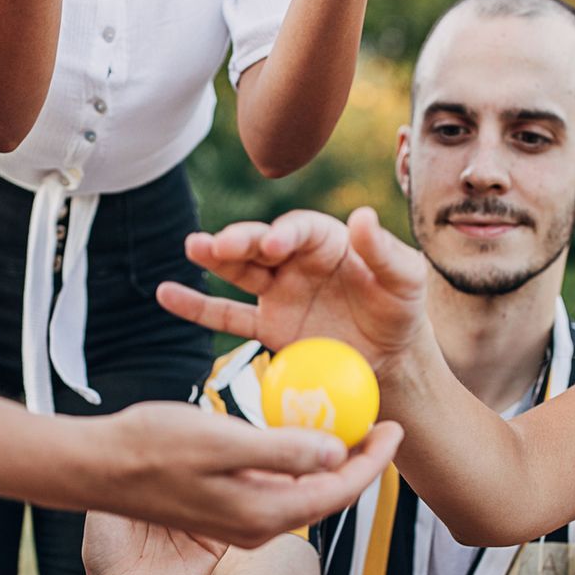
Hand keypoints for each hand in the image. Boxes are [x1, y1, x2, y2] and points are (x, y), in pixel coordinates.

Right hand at [95, 403, 402, 548]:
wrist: (97, 468)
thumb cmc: (151, 447)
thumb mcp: (222, 441)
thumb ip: (281, 451)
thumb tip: (336, 453)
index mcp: (263, 514)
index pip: (338, 491)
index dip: (372, 460)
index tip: (394, 425)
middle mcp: (258, 527)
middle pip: (327, 496)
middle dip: (360, 463)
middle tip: (380, 422)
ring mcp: (240, 523)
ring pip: (303, 494)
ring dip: (329, 464)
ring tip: (350, 427)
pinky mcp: (224, 511)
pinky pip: (277, 490)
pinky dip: (297, 465)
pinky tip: (299, 437)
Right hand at [157, 208, 430, 377]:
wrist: (390, 358)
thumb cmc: (401, 310)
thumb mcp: (406, 280)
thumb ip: (384, 251)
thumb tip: (361, 215)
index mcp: (328, 242)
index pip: (300, 229)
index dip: (285, 234)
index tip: (274, 244)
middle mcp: (296, 261)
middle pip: (260, 245)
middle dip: (239, 241)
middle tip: (217, 244)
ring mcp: (278, 292)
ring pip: (239, 272)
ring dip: (215, 259)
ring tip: (192, 248)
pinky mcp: (268, 326)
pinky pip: (229, 317)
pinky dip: (197, 306)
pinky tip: (167, 295)